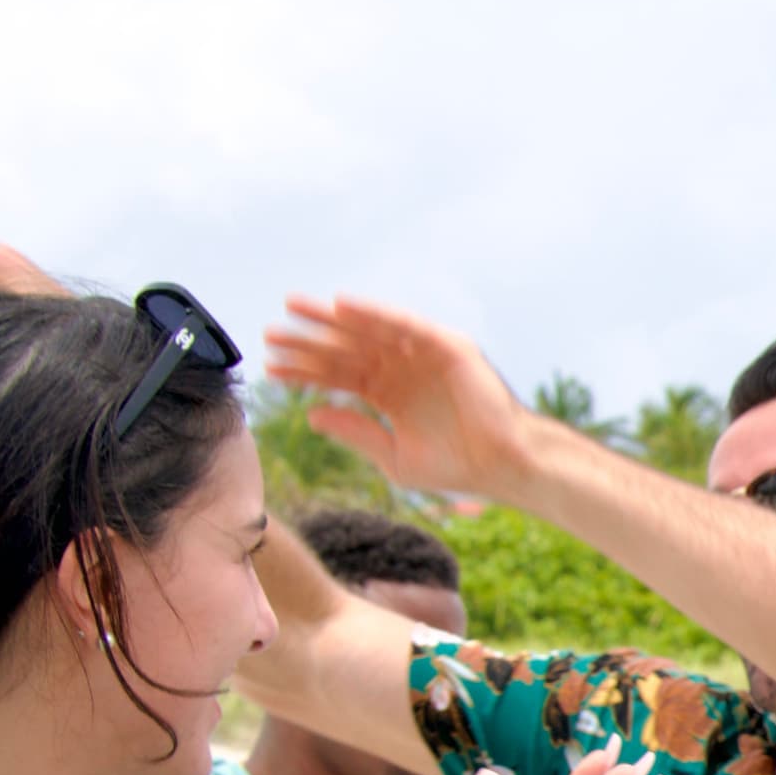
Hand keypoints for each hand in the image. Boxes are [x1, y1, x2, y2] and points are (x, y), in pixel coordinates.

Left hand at [262, 296, 544, 502]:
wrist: (505, 465)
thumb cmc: (458, 466)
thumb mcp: (393, 456)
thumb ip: (355, 432)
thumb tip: (311, 415)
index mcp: (390, 393)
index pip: (339, 376)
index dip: (305, 372)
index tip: (271, 368)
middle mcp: (404, 368)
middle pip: (347, 349)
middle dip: (308, 342)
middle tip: (270, 334)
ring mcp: (424, 354)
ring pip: (369, 332)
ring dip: (331, 320)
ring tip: (294, 310)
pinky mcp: (447, 345)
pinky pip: (404, 324)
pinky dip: (374, 313)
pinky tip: (342, 308)